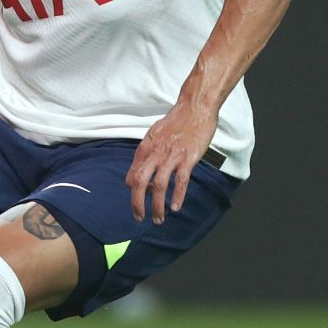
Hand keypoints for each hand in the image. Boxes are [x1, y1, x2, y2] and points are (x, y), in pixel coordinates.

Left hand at [127, 98, 217, 225]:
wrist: (194, 108)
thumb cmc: (176, 122)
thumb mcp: (154, 134)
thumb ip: (146, 153)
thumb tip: (136, 173)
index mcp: (145, 147)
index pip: (132, 174)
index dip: (132, 192)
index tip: (136, 203)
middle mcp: (155, 153)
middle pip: (140, 183)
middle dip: (137, 204)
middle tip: (139, 218)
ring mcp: (171, 156)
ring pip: (159, 186)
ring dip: (157, 206)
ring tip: (158, 219)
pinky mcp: (188, 158)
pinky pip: (180, 181)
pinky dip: (177, 196)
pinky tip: (175, 207)